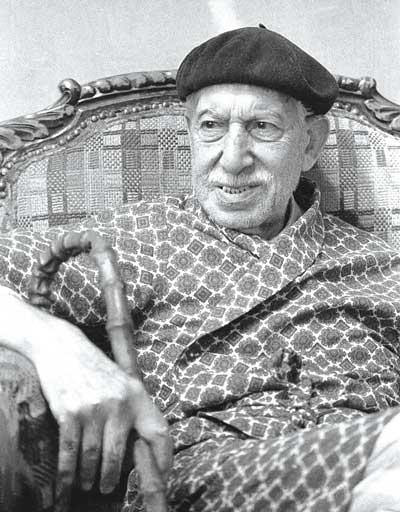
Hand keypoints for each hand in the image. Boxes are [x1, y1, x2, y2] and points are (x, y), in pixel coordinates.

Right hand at [31, 314, 171, 511]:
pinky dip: (67, 474)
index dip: (163, 459)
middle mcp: (118, 403)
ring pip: (93, 457)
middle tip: (107, 489)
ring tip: (88, 484)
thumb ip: (132, 408)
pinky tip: (66, 484)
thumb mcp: (122, 382)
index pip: (158, 432)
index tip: (161, 478)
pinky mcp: (70, 412)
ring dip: (89, 477)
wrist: (62, 347)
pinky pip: (70, 452)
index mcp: (136, 395)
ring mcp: (93, 408)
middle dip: (111, 478)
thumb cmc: (95, 367)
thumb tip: (140, 444)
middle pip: (119, 454)